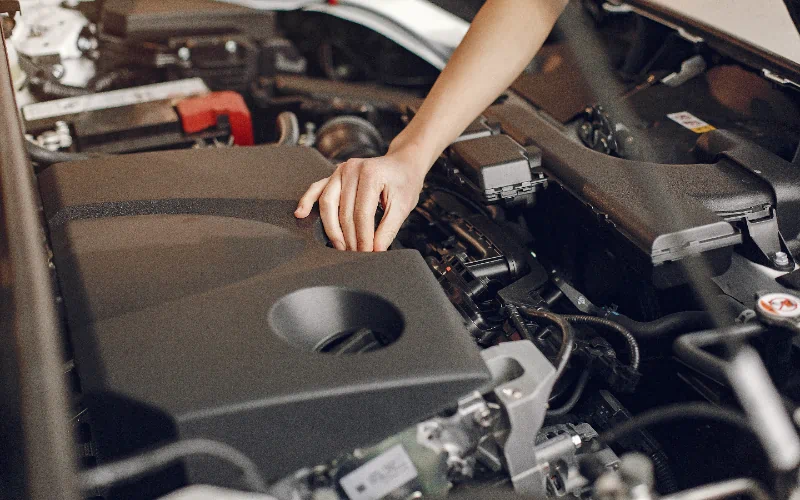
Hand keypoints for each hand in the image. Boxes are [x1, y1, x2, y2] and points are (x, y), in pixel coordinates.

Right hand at [294, 147, 427, 251]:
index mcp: (371, 174)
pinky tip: (301, 214)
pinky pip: (317, 188)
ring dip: (331, 228)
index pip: (362, 214)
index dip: (364, 237)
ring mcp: (340, 170)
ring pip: (327, 203)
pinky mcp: (334, 174)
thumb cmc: (404, 182)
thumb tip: (376, 250)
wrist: (403, 163)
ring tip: (338, 246)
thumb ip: (388, 229)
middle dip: (349, 237)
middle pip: (344, 211)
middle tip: (355, 255)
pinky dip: (307, 201)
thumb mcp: (403, 206)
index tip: (368, 253)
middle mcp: (352, 169)